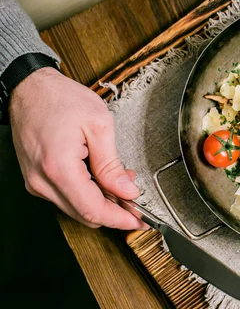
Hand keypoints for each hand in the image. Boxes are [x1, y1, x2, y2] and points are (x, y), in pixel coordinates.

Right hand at [9, 67, 147, 229]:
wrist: (31, 88)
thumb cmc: (61, 99)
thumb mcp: (99, 126)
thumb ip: (112, 164)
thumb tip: (127, 191)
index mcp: (59, 168)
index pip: (93, 210)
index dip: (120, 219)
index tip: (139, 220)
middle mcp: (42, 181)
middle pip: (85, 214)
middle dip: (114, 210)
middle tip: (134, 194)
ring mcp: (36, 182)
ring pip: (76, 208)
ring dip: (101, 200)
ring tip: (119, 178)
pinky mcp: (36, 178)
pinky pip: (66, 196)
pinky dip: (87, 192)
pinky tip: (100, 176)